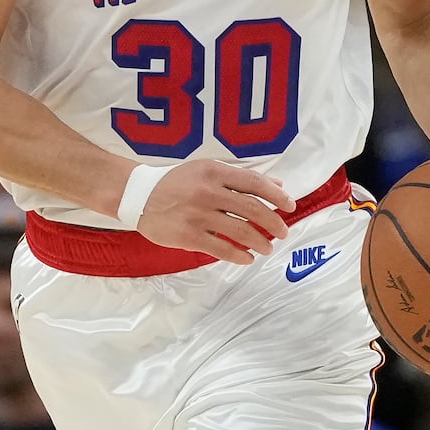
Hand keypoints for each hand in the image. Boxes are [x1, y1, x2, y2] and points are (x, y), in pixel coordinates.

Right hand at [135, 159, 296, 265]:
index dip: (276, 196)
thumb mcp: (206, 170)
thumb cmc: (176, 181)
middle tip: (283, 232)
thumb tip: (276, 185)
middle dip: (273, 222)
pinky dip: (239, 255)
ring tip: (268, 248)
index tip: (290, 206)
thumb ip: (239, 177)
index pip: (254, 183)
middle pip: (252, 208)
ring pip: (240, 231)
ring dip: (260, 242)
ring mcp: (198, 215)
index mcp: (214, 172)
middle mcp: (208, 192)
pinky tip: (247, 258)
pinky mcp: (188, 235)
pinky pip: (221, 248)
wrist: (139, 195)